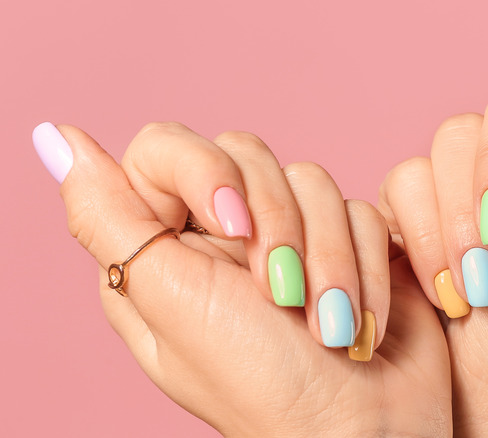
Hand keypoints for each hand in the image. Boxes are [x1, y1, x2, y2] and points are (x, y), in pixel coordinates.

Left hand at [33, 122, 451, 435]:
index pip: (165, 149)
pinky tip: (359, 318)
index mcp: (164, 250)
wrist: (364, 428)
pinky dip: (366, 267)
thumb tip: (57, 140)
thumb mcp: (171, 303)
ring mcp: (291, 237)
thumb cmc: (263, 385)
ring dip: (330, 258)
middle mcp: (224, 237)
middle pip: (247, 155)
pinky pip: (360, 209)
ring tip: (329, 323)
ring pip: (312, 180)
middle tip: (283, 296)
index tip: (232, 226)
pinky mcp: (347, 242)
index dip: (204, 171)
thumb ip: (108, 219)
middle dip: (279, 226)